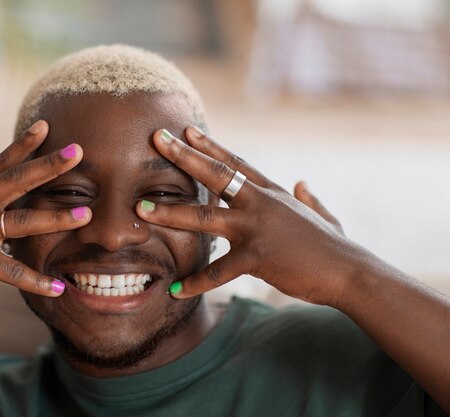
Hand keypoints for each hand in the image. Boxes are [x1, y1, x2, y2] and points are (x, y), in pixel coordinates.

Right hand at [0, 120, 91, 315]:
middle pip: (16, 180)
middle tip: (78, 151)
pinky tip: (59, 287)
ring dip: (57, 218)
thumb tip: (10, 196)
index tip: (45, 125)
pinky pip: (13, 271)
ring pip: (23, 222)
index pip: (0, 163)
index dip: (23, 144)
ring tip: (86, 215)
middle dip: (49, 165)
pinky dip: (37, 281)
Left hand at [137, 126, 360, 305]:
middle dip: (184, 156)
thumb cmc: (331, 246)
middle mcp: (260, 203)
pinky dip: (197, 282)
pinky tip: (176, 289)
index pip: (235, 163)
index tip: (187, 130)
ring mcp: (257, 228)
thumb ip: (309, 197)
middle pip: (216, 174)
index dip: (210, 145)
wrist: (348, 271)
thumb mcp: (319, 214)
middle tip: (157, 139)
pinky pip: (219, 271)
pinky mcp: (258, 257)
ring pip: (205, 218)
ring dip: (171, 213)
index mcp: (271, 192)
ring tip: (142, 210)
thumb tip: (303, 183)